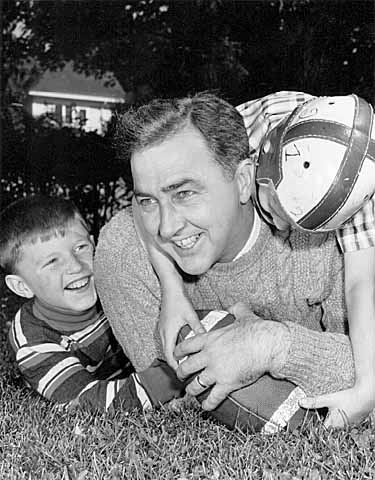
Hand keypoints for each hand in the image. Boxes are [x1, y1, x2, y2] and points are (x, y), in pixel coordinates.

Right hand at [159, 291, 204, 369]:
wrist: (169, 286)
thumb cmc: (178, 299)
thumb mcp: (190, 315)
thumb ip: (198, 328)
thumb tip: (206, 339)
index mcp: (168, 333)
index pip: (170, 357)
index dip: (177, 367)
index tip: (185, 375)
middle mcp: (163, 332)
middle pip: (168, 354)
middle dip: (177, 363)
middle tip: (188, 371)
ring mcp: (163, 328)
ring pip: (168, 347)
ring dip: (176, 355)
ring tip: (187, 360)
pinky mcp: (165, 324)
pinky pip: (168, 340)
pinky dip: (175, 346)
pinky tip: (185, 345)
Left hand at [174, 302, 289, 410]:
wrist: (267, 345)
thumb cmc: (256, 330)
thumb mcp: (243, 315)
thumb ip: (236, 310)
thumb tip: (235, 306)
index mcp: (209, 339)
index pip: (186, 346)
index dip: (178, 352)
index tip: (176, 355)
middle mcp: (208, 356)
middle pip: (185, 367)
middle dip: (181, 373)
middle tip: (181, 376)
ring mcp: (216, 371)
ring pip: (195, 385)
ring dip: (191, 390)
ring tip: (191, 392)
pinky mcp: (227, 384)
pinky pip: (212, 398)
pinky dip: (208, 405)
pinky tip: (205, 407)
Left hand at [300, 381, 374, 427]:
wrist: (365, 397)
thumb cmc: (347, 399)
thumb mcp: (328, 399)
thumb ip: (314, 402)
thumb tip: (300, 402)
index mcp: (332, 424)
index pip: (320, 430)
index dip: (314, 427)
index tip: (307, 424)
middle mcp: (340, 428)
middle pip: (328, 427)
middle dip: (323, 421)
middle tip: (319, 413)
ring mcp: (348, 426)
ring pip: (336, 425)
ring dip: (332, 419)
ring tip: (330, 411)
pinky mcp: (354, 422)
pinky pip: (344, 422)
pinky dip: (340, 417)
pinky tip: (339, 410)